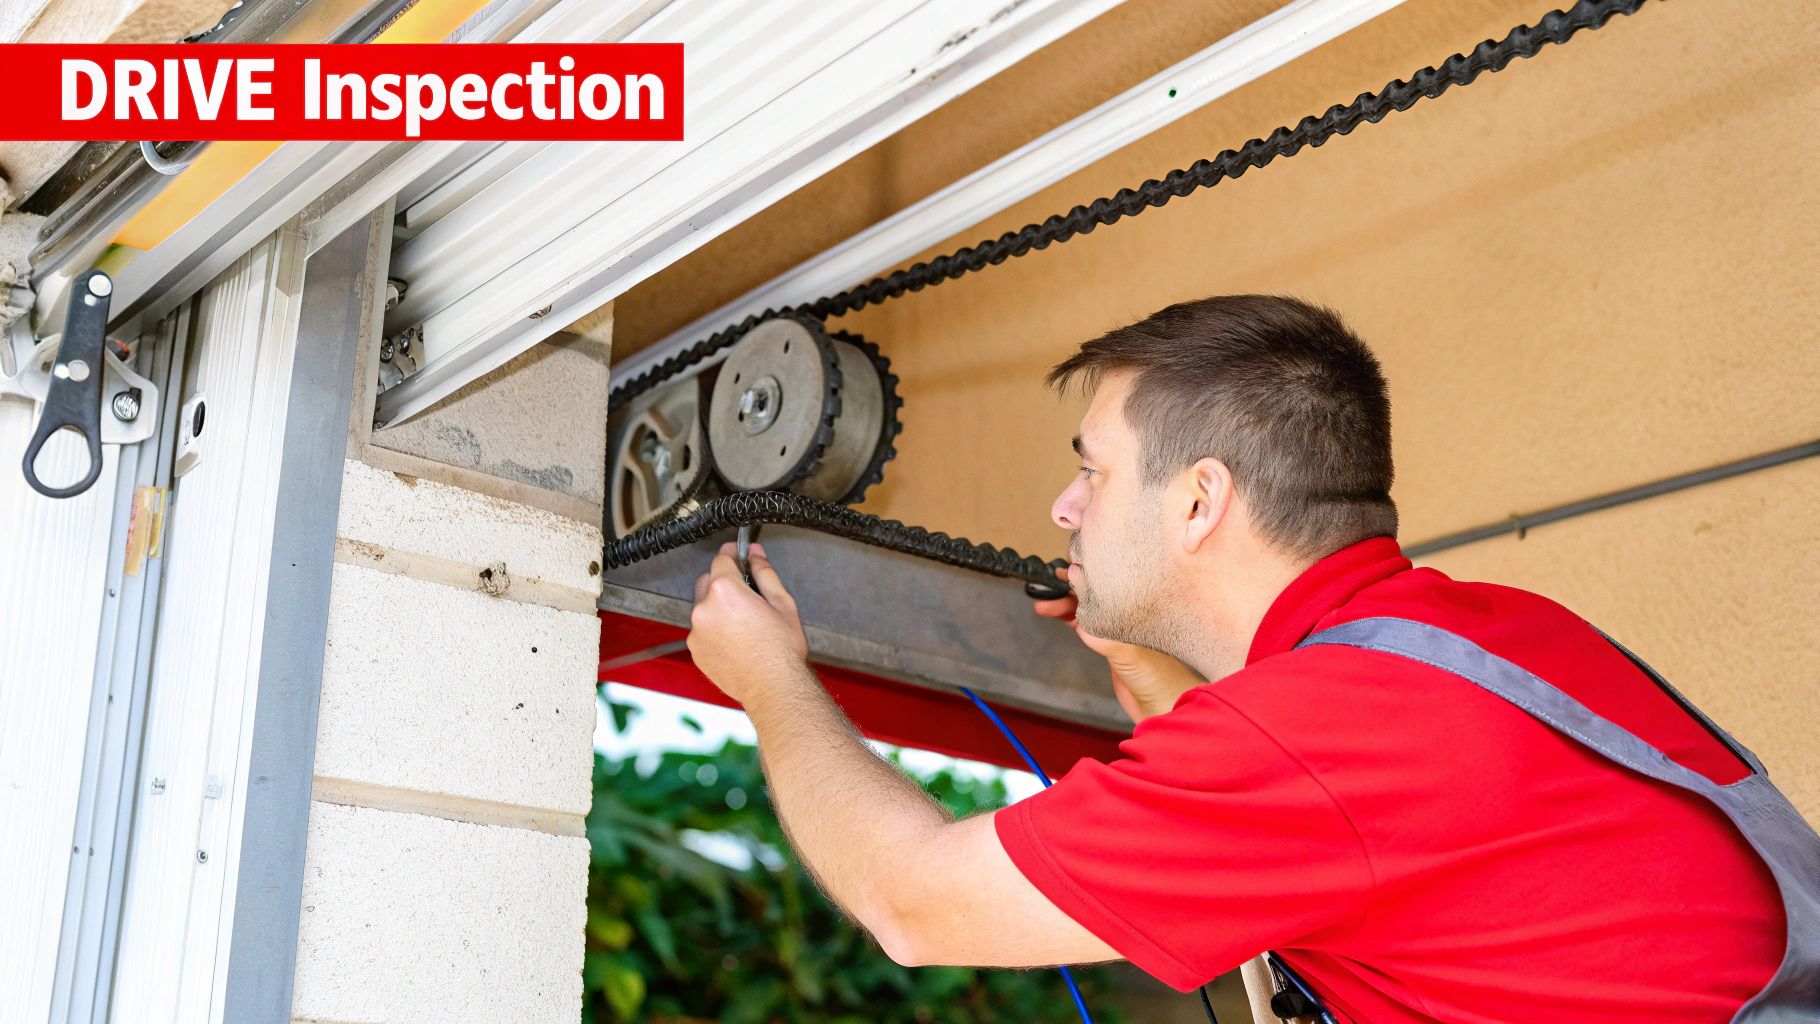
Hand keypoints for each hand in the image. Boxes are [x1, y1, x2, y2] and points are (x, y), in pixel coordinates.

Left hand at [688, 542, 811, 706]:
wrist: (773, 687)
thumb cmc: (781, 650)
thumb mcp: (782, 603)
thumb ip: (765, 573)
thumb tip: (756, 555)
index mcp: (726, 591)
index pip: (722, 559)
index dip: (733, 554)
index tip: (738, 555)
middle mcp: (705, 608)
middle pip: (709, 581)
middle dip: (725, 583)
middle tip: (747, 596)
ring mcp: (696, 631)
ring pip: (704, 607)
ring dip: (718, 607)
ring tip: (744, 625)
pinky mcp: (695, 649)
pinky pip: (702, 629)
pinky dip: (714, 629)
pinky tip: (735, 640)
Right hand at [1033, 566, 1204, 722]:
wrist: (1165, 705)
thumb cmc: (1160, 678)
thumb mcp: (1129, 653)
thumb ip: (1104, 635)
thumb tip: (1078, 616)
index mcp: (1138, 607)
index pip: (1108, 582)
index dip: (1086, 573)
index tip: (1064, 569)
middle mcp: (1128, 613)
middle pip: (1094, 593)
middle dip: (1068, 589)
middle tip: (1044, 591)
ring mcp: (1119, 628)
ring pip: (1088, 608)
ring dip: (1065, 605)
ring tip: (1042, 605)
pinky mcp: (1112, 644)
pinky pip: (1088, 624)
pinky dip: (1071, 618)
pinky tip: (1058, 615)